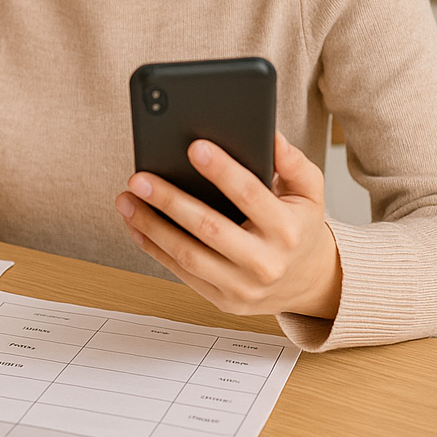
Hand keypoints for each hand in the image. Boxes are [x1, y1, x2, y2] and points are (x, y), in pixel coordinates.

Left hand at [116, 132, 341, 319]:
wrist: (308, 281)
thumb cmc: (300, 226)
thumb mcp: (310, 192)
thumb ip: (293, 162)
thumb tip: (270, 135)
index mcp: (288, 230)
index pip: (250, 194)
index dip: (222, 170)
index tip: (194, 147)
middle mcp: (266, 262)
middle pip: (210, 228)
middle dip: (170, 201)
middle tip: (139, 177)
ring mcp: (243, 287)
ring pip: (188, 255)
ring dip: (151, 226)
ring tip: (126, 199)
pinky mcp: (223, 301)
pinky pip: (181, 273)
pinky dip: (153, 248)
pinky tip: (135, 224)